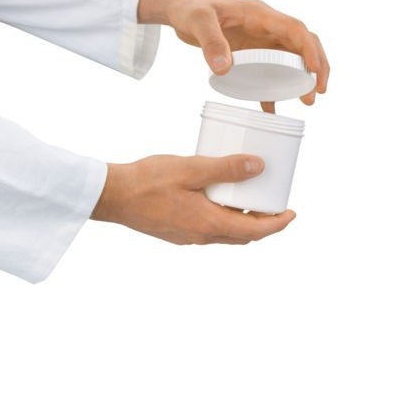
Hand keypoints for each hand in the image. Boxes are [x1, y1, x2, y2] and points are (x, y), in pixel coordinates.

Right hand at [91, 154, 295, 244]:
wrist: (112, 196)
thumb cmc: (148, 181)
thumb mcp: (192, 169)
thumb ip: (225, 168)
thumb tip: (258, 167)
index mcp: (208, 224)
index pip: (254, 232)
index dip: (277, 224)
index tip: (291, 213)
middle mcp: (200, 236)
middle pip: (241, 236)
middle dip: (261, 224)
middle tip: (272, 204)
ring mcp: (186, 236)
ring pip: (223, 234)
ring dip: (239, 221)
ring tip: (246, 198)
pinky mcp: (175, 231)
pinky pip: (206, 229)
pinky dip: (220, 218)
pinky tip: (213, 197)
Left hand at [138, 0, 329, 109]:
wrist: (179, 5)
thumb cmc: (190, 5)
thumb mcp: (198, 21)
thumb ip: (211, 42)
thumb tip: (223, 69)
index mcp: (259, 14)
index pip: (294, 29)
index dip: (308, 49)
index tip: (314, 71)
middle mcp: (265, 26)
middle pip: (301, 44)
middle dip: (314, 66)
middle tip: (316, 92)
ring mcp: (259, 39)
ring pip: (290, 58)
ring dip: (300, 78)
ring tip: (306, 101)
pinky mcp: (249, 51)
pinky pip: (268, 70)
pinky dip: (272, 88)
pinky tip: (271, 107)